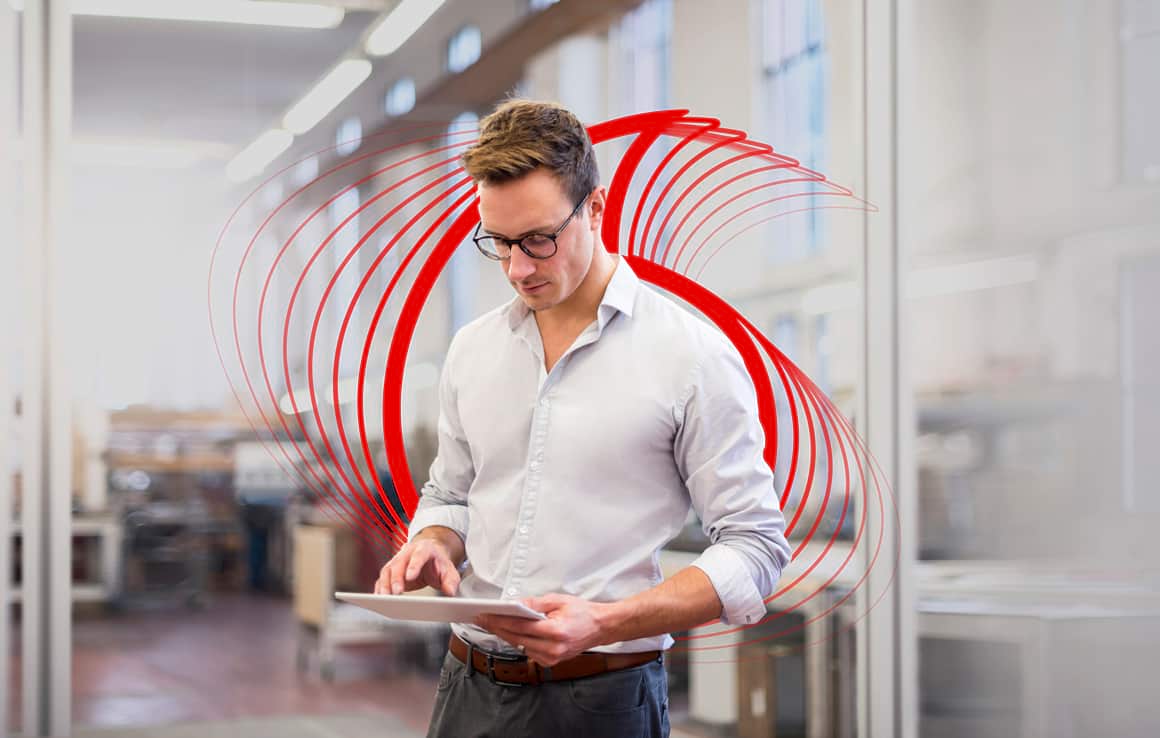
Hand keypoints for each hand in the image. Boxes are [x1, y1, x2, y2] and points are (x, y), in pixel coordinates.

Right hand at [374, 536, 459, 595]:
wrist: (431, 556)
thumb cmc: (439, 564)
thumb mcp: (450, 571)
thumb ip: (451, 581)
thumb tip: (450, 592)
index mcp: (424, 549)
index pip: (419, 555)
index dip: (414, 565)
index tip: (410, 577)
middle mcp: (408, 552)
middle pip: (399, 563)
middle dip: (396, 578)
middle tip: (397, 592)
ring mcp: (397, 560)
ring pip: (388, 570)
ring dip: (385, 584)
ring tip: (385, 598)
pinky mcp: (391, 570)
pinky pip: (382, 578)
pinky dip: (380, 587)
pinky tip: (379, 597)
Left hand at [475, 593, 613, 666]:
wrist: (600, 628)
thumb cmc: (582, 612)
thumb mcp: (558, 601)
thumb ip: (535, 604)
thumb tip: (514, 604)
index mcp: (555, 632)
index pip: (520, 626)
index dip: (500, 620)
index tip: (485, 615)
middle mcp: (552, 649)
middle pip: (516, 638)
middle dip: (497, 627)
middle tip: (480, 618)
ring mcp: (551, 658)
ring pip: (520, 646)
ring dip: (505, 635)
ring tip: (490, 623)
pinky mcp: (550, 662)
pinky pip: (528, 651)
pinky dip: (517, 641)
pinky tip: (508, 632)